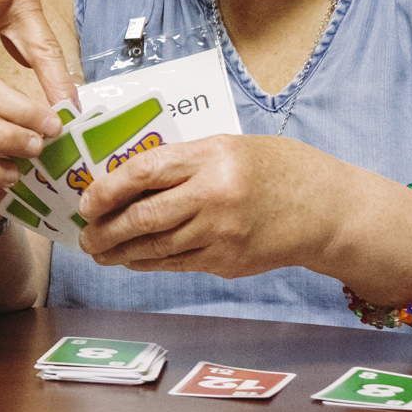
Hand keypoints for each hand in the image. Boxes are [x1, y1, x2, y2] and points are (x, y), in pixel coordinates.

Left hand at [75, 134, 336, 276]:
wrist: (326, 209)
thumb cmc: (275, 169)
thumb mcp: (228, 147)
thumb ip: (181, 161)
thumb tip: (125, 181)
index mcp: (211, 157)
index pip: (142, 172)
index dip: (106, 190)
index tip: (87, 201)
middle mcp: (214, 197)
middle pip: (142, 217)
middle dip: (103, 230)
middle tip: (85, 235)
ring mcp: (221, 234)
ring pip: (154, 247)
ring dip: (119, 252)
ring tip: (99, 250)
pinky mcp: (228, 261)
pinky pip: (176, 264)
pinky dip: (148, 263)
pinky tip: (132, 260)